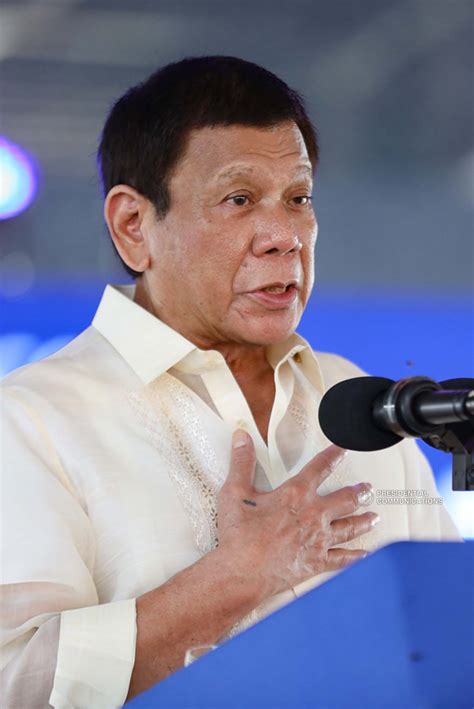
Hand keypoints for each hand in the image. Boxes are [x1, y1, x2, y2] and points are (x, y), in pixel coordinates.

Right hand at [217, 430, 377, 598]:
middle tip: (368, 489)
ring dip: (364, 520)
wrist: (242, 573)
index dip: (334, 456)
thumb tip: (242, 438)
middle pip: (345, 499)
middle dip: (359, 492)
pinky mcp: (317, 563)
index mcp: (296, 494)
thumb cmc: (239, 535)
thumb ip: (241, 462)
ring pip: (350, 527)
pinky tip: (366, 554)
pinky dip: (357, 556)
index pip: (320, 467)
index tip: (343, 450)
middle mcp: (313, 515)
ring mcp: (318, 540)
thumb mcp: (235, 492)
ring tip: (374, 517)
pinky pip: (344, 559)